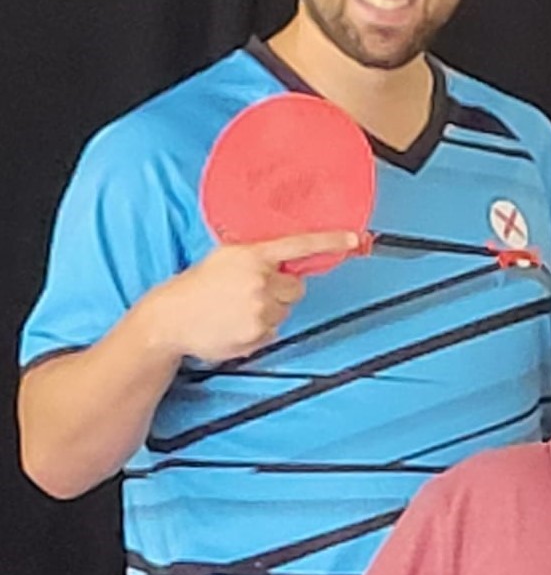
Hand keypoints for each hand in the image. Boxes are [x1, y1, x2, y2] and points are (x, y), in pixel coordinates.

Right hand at [141, 231, 358, 362]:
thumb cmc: (197, 285)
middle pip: (297, 287)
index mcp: (253, 256)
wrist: (171, 318)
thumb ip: (259, 255)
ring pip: (286, 309)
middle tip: (252, 290)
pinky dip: (261, 328)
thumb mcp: (226, 257)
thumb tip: (290, 259)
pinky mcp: (258, 335)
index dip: (331, 241)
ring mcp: (260, 311)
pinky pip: (274, 330)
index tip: (354, 239)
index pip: (301, 245)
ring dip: (270, 309)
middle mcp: (260, 282)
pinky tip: (236, 322)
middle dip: (281, 288)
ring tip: (238, 308)